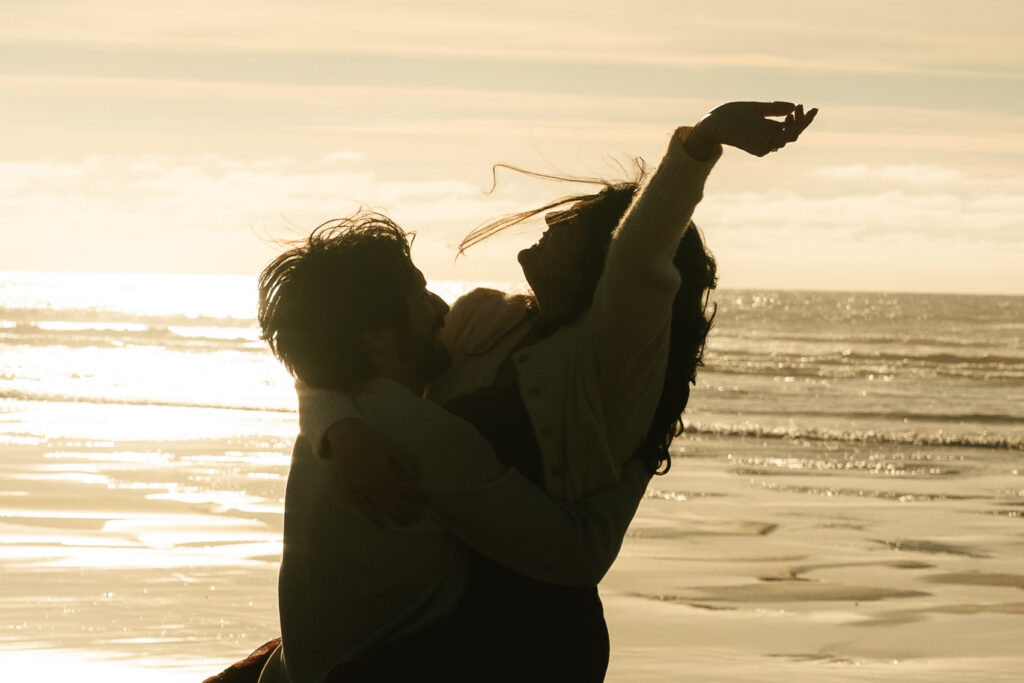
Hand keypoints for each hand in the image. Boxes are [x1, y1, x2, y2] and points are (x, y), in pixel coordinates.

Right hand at [324, 418, 423, 525]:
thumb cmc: (372, 443)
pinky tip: (383, 524)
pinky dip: (373, 518)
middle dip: (410, 511)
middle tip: (419, 516)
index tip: (424, 501)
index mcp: (385, 473)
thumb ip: (406, 461)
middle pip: (396, 503)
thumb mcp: (392, 448)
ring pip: (382, 508)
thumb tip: (417, 476)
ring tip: (408, 523)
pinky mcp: (352, 492)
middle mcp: (374, 484)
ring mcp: (362, 490)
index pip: (404, 491)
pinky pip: (363, 509)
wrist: (346, 440)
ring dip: (397, 517)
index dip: (416, 497)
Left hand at [685, 101, 817, 158]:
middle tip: (802, 108)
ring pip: (785, 141)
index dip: (805, 119)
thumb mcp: (756, 109)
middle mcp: (768, 137)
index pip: (794, 127)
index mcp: (771, 128)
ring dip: (792, 129)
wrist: (712, 122)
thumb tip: (792, 106)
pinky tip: (782, 126)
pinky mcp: (752, 148)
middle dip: (801, 123)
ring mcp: (761, 143)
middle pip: (794, 135)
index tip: (814, 108)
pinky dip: (778, 138)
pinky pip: (770, 147)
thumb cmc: (731, 115)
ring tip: (792, 115)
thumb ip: (773, 108)